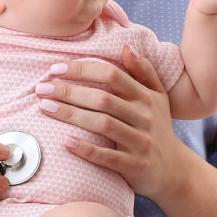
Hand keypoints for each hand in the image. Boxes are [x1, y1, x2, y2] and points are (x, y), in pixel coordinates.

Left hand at [35, 46, 195, 199]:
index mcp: (146, 97)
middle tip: (42, 89)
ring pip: (103, 124)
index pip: (112, 75)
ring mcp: (141, 142)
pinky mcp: (135, 166)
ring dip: (72, 115)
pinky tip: (66, 142)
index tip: (56, 69)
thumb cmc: (158, 128)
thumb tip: (126, 46)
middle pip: (103, 99)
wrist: (174, 170)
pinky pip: (108, 157)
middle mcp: (145, 116)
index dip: (83, 70)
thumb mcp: (158, 97)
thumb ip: (143, 71)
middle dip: (69, 92)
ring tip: (46, 108)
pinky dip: (87, 150)